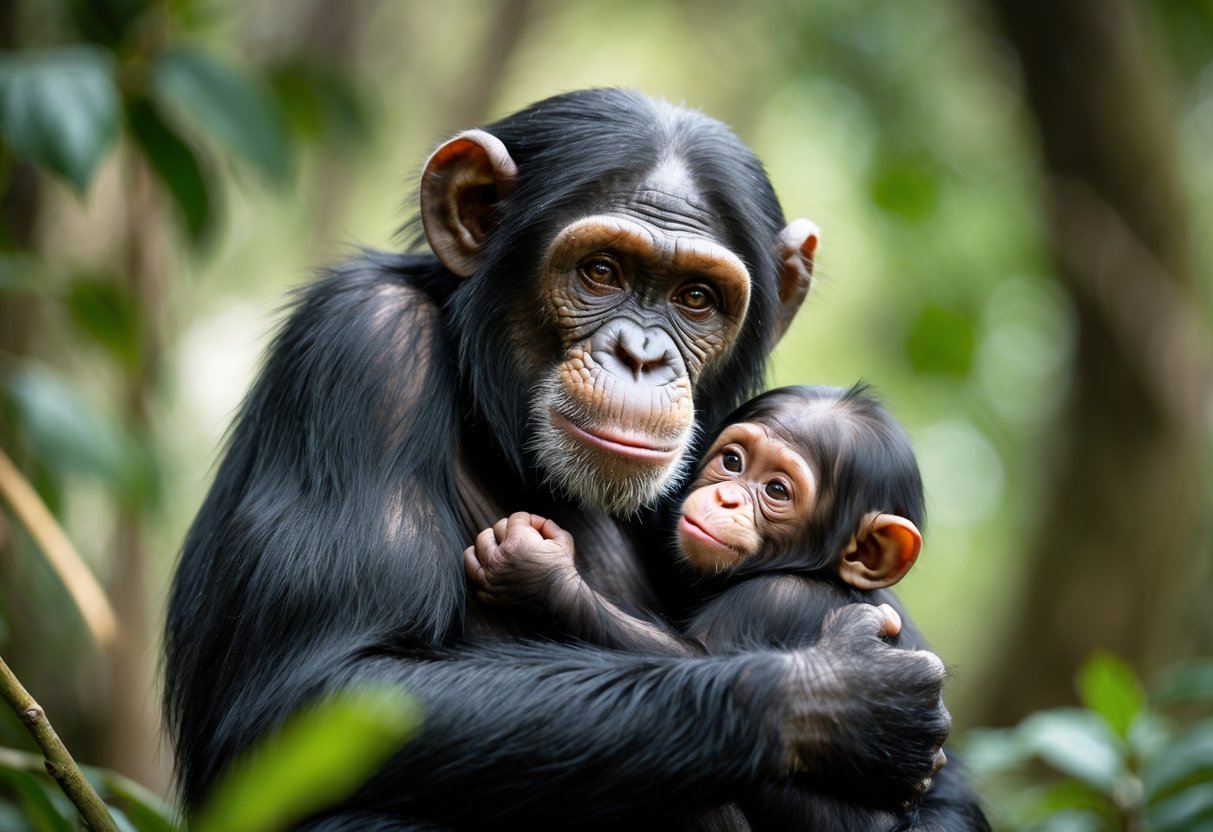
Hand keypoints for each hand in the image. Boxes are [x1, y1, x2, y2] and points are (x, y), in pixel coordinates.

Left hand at [463, 512, 577, 608]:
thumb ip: (547, 524)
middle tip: (515, 539)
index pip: (514, 518)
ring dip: (485, 546)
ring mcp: (491, 575)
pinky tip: (488, 568)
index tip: (531, 528)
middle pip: (491, 531)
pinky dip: (479, 571)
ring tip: (495, 549)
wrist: (561, 599)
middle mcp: (500, 556)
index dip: (525, 520)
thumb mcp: (563, 540)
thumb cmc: (562, 569)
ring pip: (474, 550)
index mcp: (518, 540)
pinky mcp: (489, 592)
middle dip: (505, 531)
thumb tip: (534, 521)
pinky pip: (473, 575)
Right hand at [778, 603, 949, 809]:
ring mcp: (923, 757)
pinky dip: (898, 771)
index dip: (898, 674)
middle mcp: (936, 718)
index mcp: (929, 674)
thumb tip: (894, 623)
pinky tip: (871, 758)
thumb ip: (880, 617)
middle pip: (929, 713)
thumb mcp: (849, 622)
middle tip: (870, 708)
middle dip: (907, 710)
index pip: (925, 674)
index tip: (873, 678)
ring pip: (925, 747)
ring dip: (907, 742)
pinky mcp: (908, 786)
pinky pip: (914, 778)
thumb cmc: (824, 665)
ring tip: (871, 734)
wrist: (795, 714)